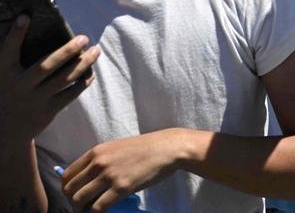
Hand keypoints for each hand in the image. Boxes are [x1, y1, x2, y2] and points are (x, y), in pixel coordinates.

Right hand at [0, 16, 99, 145]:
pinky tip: (91, 73)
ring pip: (64, 79)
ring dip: (83, 64)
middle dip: (67, 50)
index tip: (26, 16)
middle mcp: (19, 87)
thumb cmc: (8, 94)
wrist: (4, 132)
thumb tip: (29, 27)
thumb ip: (15, 58)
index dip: (16, 34)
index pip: (8, 51)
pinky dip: (82, 83)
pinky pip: (70, 94)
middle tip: (84, 37)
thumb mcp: (4, 77)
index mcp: (4, 75)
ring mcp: (34, 100)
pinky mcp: (47, 112)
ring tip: (96, 50)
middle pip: (47, 66)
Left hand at [62, 129, 187, 210]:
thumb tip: (89, 179)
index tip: (74, 196)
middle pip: (70, 190)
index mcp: (96, 152)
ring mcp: (109, 175)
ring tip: (90, 212)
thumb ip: (101, 160)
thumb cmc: (146, 148)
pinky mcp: (121, 188)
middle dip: (72, 203)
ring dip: (81, 210)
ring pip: (79, 200)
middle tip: (82, 208)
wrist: (168, 148)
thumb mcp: (118, 148)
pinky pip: (98, 208)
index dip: (67, 190)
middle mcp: (99, 163)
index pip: (67, 175)